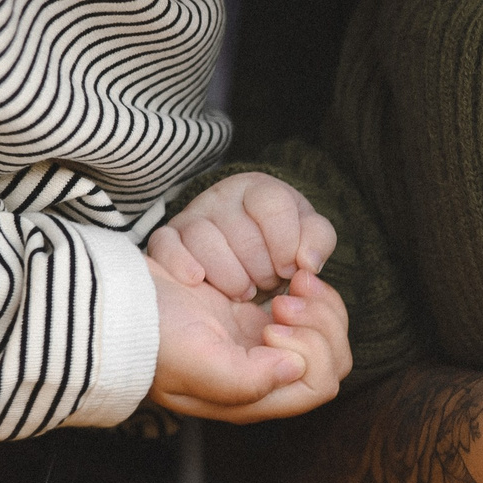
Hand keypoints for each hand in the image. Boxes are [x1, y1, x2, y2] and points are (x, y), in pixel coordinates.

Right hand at [149, 261, 350, 422]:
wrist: (118, 306)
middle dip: (321, 324)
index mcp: (250, 399)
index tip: (271, 321)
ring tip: (293, 285)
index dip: (310, 349)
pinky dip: (310, 293)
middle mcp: (263, 379)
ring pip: (325, 335)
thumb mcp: (192, 363)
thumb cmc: (151, 337)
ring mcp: (262, 349)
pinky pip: (309, 312)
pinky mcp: (255, 321)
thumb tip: (294, 370)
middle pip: (331, 361)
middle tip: (285, 298)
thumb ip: (244, 380)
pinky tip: (290, 280)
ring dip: (320, 305)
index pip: (319, 384)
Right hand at [150, 173, 335, 299]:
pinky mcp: (166, 239)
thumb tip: (308, 263)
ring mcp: (191, 217)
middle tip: (267, 284)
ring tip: (243, 292)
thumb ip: (317, 242)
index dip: (285, 241)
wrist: (240, 255)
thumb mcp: (305, 237)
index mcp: (257, 190)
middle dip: (260, 267)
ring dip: (229, 275)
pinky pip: (164, 245)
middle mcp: (220, 198)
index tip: (292, 269)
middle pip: (240, 230)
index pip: (271, 203)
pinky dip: (180, 263)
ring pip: (203, 240)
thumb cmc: (276, 247)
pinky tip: (197, 281)